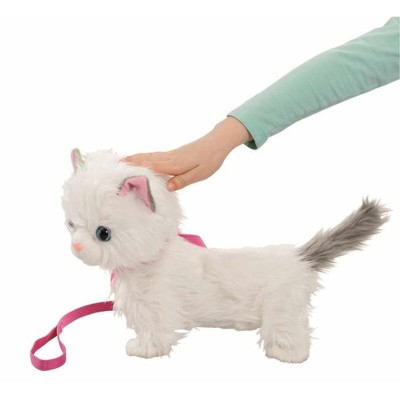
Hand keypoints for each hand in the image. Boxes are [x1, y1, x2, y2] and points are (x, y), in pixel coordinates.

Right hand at [123, 117, 250, 190]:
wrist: (217, 143)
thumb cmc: (210, 160)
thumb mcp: (200, 174)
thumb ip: (183, 180)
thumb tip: (168, 187)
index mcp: (174, 164)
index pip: (151, 166)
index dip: (136, 168)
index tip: (120, 171)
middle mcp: (169, 158)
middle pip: (145, 159)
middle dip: (129, 162)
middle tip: (112, 165)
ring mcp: (170, 155)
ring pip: (148, 156)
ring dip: (134, 158)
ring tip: (120, 161)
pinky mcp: (173, 155)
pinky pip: (154, 156)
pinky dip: (143, 157)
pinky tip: (140, 159)